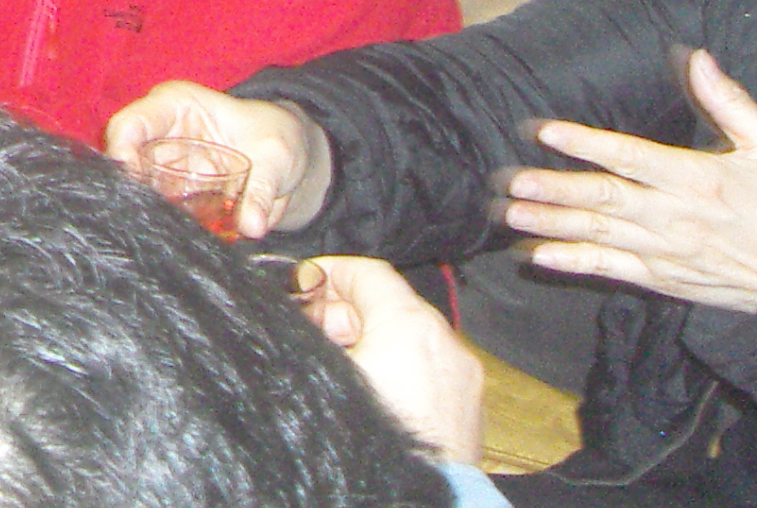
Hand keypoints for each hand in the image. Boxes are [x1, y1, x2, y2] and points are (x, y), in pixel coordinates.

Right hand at [104, 81, 332, 237]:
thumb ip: (262, 191)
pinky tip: (182, 244)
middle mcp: (161, 135)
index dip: (121, 151)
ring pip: (140, 193)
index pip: (130, 124)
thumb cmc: (278, 137)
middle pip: (125, 163)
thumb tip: (251, 226)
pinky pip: (164, 215)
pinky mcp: (176, 197)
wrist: (292, 159)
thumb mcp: (275, 157)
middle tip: (151, 220)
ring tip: (171, 237)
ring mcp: (166, 168)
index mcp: (175, 106)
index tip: (132, 185)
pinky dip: (171, 230)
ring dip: (153, 216)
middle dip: (133, 193)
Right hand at [299, 255, 483, 465]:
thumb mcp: (321, 376)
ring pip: (411, 338)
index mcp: (410, 324)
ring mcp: (464, 377)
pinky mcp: (471, 409)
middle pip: (390, 304)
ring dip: (373, 342)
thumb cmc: (371, 443)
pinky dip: (401, 368)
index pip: (366, 272)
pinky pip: (430, 370)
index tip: (302, 287)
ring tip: (342, 371)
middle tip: (314, 335)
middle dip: (346, 314)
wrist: (415, 501)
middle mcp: (445, 342)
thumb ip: (304, 334)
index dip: (328, 272)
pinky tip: (375, 397)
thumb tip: (286, 315)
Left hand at [507, 49, 756, 313]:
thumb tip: (695, 57)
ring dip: (550, 224)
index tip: (543, 130)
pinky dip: (572, 263)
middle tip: (507, 180)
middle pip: (603, 199)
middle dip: (552, 188)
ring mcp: (664, 251)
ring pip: (598, 234)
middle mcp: (673, 216)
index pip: (630, 157)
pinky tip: (536, 256)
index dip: (585, 143)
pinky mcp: (662, 278)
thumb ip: (730, 102)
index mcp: (696, 178)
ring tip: (507, 213)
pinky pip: (611, 269)